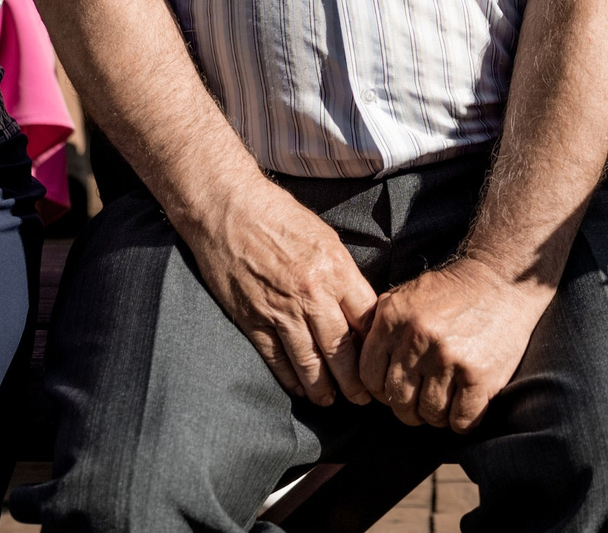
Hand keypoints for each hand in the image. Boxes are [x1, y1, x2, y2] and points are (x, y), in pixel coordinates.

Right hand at [185, 179, 376, 406]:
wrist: (226, 206)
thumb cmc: (277, 214)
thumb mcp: (324, 237)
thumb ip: (343, 274)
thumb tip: (360, 311)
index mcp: (335, 269)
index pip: (367, 321)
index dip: (377, 347)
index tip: (382, 361)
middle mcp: (311, 294)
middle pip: (343, 352)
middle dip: (356, 382)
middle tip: (364, 397)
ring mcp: (279, 310)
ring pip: (310, 364)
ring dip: (324, 389)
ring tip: (332, 400)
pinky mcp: (251, 319)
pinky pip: (276, 360)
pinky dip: (290, 379)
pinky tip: (299, 389)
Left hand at [358, 257, 548, 431]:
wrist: (502, 280)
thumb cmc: (453, 292)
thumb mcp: (407, 296)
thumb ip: (381, 325)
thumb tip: (360, 361)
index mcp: (393, 319)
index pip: (369, 376)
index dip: (380, 391)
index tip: (394, 391)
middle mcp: (417, 339)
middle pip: (398, 400)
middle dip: (408, 409)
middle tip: (421, 402)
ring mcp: (448, 358)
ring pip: (430, 413)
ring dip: (436, 416)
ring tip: (445, 403)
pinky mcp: (479, 375)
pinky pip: (461, 420)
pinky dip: (462, 421)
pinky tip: (465, 407)